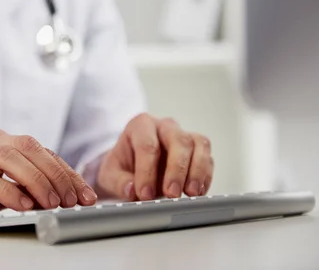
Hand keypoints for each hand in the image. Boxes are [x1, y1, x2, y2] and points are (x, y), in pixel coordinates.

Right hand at [0, 128, 96, 226]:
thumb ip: (18, 183)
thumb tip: (55, 196)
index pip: (40, 150)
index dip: (65, 171)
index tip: (85, 193)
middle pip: (30, 147)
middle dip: (57, 174)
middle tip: (74, 200)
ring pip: (10, 157)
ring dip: (37, 180)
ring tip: (53, 203)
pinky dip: (8, 191)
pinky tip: (23, 206)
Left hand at [96, 114, 213, 200]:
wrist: (132, 166)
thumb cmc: (122, 166)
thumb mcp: (110, 174)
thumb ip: (118, 181)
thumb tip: (131, 189)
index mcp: (141, 125)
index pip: (147, 145)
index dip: (147, 171)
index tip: (145, 193)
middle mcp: (164, 126)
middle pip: (178, 141)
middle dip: (177, 169)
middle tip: (171, 194)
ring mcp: (184, 136)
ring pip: (199, 145)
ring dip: (197, 171)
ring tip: (190, 193)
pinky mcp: (198, 150)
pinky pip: (208, 159)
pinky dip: (205, 177)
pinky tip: (197, 192)